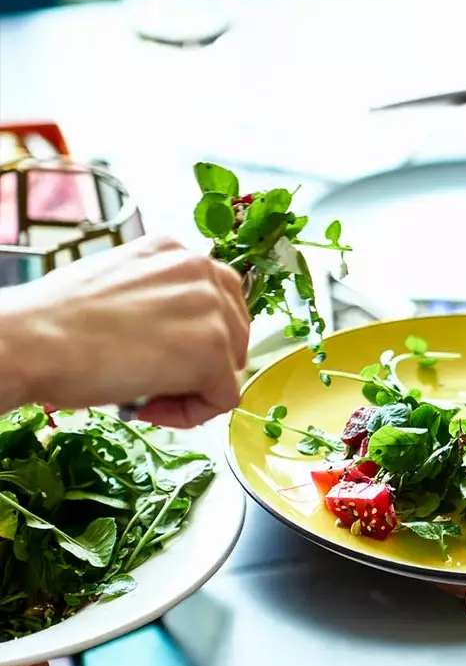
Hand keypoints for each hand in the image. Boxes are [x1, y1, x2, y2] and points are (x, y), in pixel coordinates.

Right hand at [0, 235, 249, 426]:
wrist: (30, 339)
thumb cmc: (55, 320)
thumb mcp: (119, 286)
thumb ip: (158, 297)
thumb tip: (174, 332)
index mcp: (177, 251)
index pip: (217, 299)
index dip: (193, 337)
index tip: (158, 356)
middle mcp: (201, 270)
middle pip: (233, 331)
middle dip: (199, 364)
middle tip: (152, 380)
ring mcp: (212, 309)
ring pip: (231, 365)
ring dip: (194, 388)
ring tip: (146, 395)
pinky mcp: (212, 350)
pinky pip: (224, 397)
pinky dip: (192, 414)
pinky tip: (150, 409)